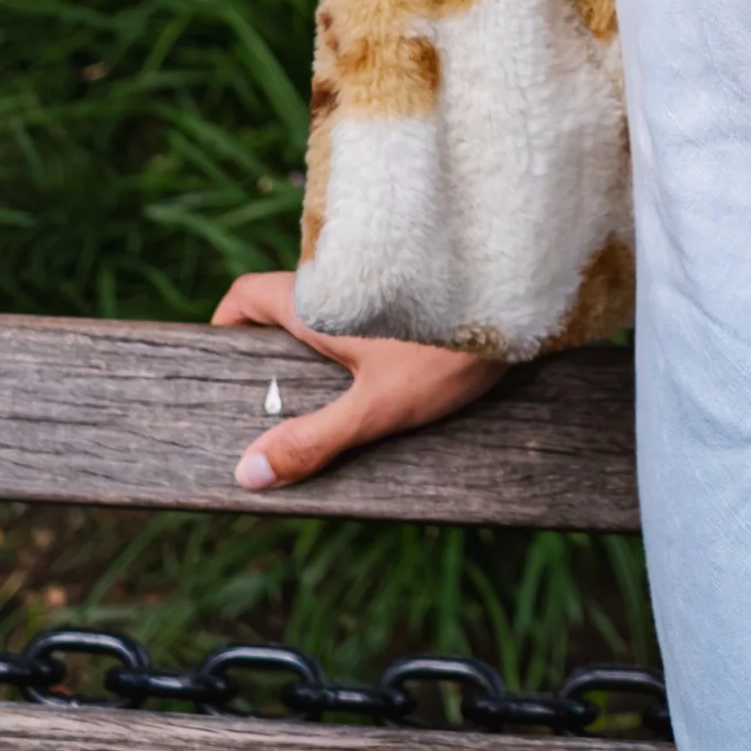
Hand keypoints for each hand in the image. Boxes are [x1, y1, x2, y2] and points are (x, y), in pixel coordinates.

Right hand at [210, 268, 505, 490]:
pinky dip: (359, 343)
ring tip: (326, 405)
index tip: (222, 367)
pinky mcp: (416, 288)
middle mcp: (343, 278)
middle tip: (273, 408)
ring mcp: (381, 278)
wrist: (528, 296)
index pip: (245, 294)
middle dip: (274, 353)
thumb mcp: (376, 406)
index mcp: (317, 298)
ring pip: (331, 311)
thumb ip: (313, 439)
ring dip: (320, 351)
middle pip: (286, 308)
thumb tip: (249, 472)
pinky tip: (381, 380)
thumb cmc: (450, 347)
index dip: (226, 325)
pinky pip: (369, 313)